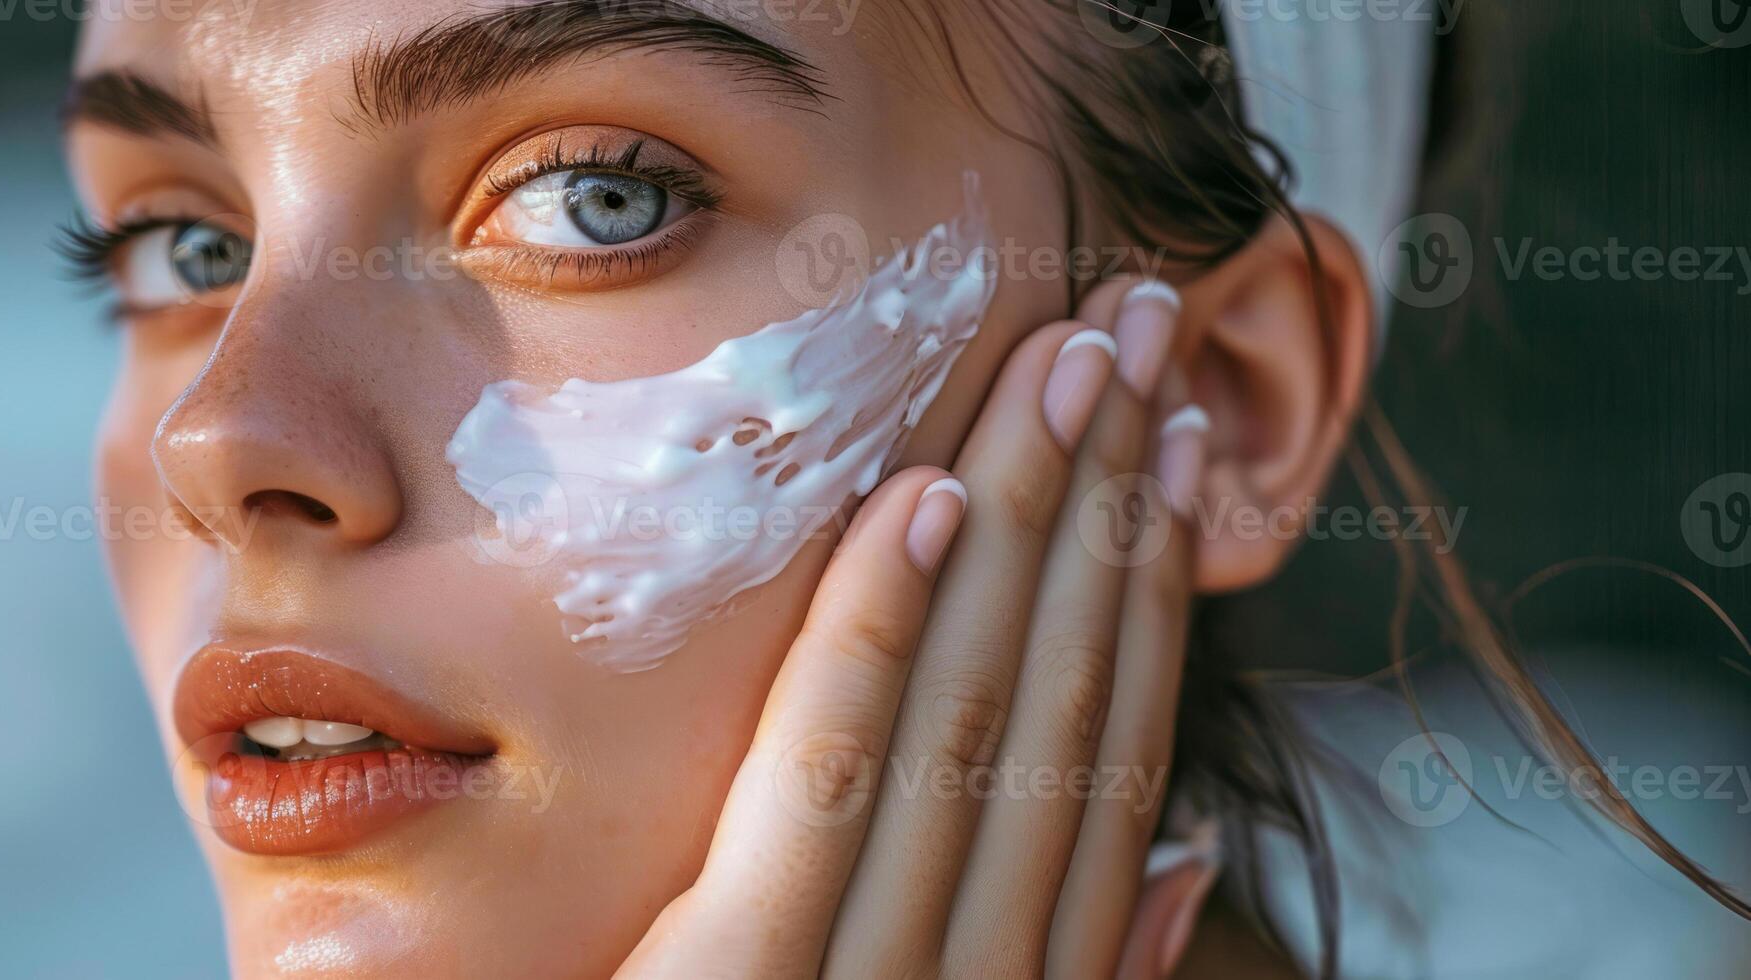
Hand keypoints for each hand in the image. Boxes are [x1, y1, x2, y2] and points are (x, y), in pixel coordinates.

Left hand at [618, 279, 1216, 979]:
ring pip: (975, 705)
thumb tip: (1188, 853)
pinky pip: (820, 774)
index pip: (1117, 754)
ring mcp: (876, 978)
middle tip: (1142, 322)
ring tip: (1072, 356)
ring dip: (1033, 514)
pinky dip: (879, 627)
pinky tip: (925, 495)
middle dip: (1114, 493)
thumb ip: (1077, 964)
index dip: (1158, 583)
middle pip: (1068, 694)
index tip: (1180, 440)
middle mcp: (987, 976)